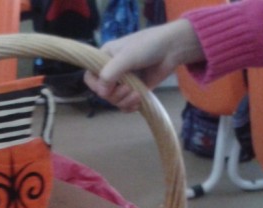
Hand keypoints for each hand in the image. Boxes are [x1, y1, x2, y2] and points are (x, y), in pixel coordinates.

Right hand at [84, 20, 203, 111]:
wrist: (172, 49)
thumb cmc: (148, 46)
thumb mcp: (127, 57)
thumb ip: (111, 73)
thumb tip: (101, 93)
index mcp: (105, 59)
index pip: (90, 78)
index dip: (96, 86)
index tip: (108, 87)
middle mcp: (112, 71)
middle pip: (103, 93)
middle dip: (115, 95)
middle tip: (128, 89)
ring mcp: (123, 82)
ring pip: (114, 101)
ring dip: (124, 101)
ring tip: (137, 95)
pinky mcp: (135, 90)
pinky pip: (125, 105)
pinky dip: (130, 106)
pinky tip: (138, 102)